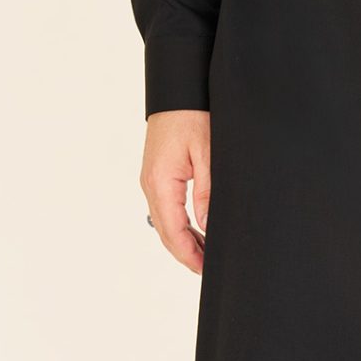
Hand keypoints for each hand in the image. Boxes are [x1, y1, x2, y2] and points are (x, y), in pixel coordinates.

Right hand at [141, 109, 210, 273]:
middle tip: (209, 269)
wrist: (178, 90)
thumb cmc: (193, 115)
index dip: (189, 255)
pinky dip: (180, 223)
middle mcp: (151, 184)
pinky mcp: (158, 173)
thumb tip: (207, 227)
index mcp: (160, 182)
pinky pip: (166, 207)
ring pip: (165, 221)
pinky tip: (196, 230)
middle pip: (166, 231)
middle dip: (186, 253)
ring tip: (206, 255)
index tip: (205, 270)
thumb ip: (207, 192)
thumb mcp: (208, 153)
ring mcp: (152, 179)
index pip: (173, 231)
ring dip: (183, 239)